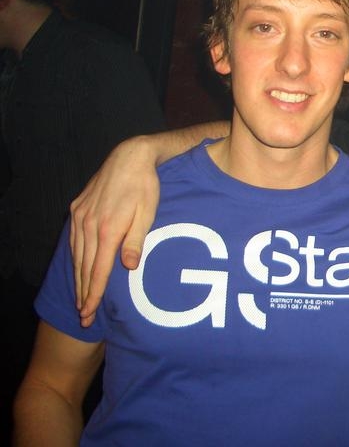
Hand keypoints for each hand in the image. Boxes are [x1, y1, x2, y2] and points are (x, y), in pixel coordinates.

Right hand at [70, 135, 159, 326]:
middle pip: (84, 267)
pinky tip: (79, 269)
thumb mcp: (147, 213)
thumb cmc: (145, 186)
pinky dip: (76, 259)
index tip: (89, 312)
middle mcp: (89, 224)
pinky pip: (74, 240)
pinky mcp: (77, 209)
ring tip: (81, 299)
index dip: (94, 294)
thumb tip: (128, 267)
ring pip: (77, 255)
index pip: (98, 269)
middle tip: (84, 317)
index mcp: (108, 228)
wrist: (129, 157)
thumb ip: (135, 241)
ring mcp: (80, 216)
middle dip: (84, 294)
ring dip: (78, 279)